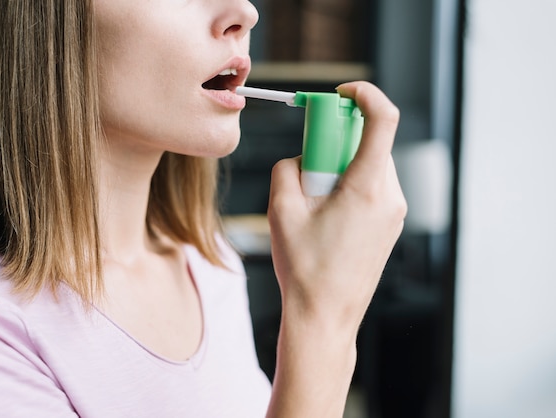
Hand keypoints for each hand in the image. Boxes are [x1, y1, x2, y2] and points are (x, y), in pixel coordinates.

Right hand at [268, 81, 405, 330]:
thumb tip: (300, 159)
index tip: (341, 93)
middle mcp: (390, 196)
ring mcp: (394, 213)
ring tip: (314, 204)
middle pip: (369, 142)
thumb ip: (287, 169)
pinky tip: (326, 216)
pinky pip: (371, 187)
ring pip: (368, 164)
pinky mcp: (389, 225)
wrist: (325, 316)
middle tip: (308, 166)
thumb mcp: (281, 210)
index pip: (382, 118)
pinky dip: (347, 186)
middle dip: (335, 141)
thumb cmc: (305, 270)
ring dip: (339, 168)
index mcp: (368, 188)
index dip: (363, 94)